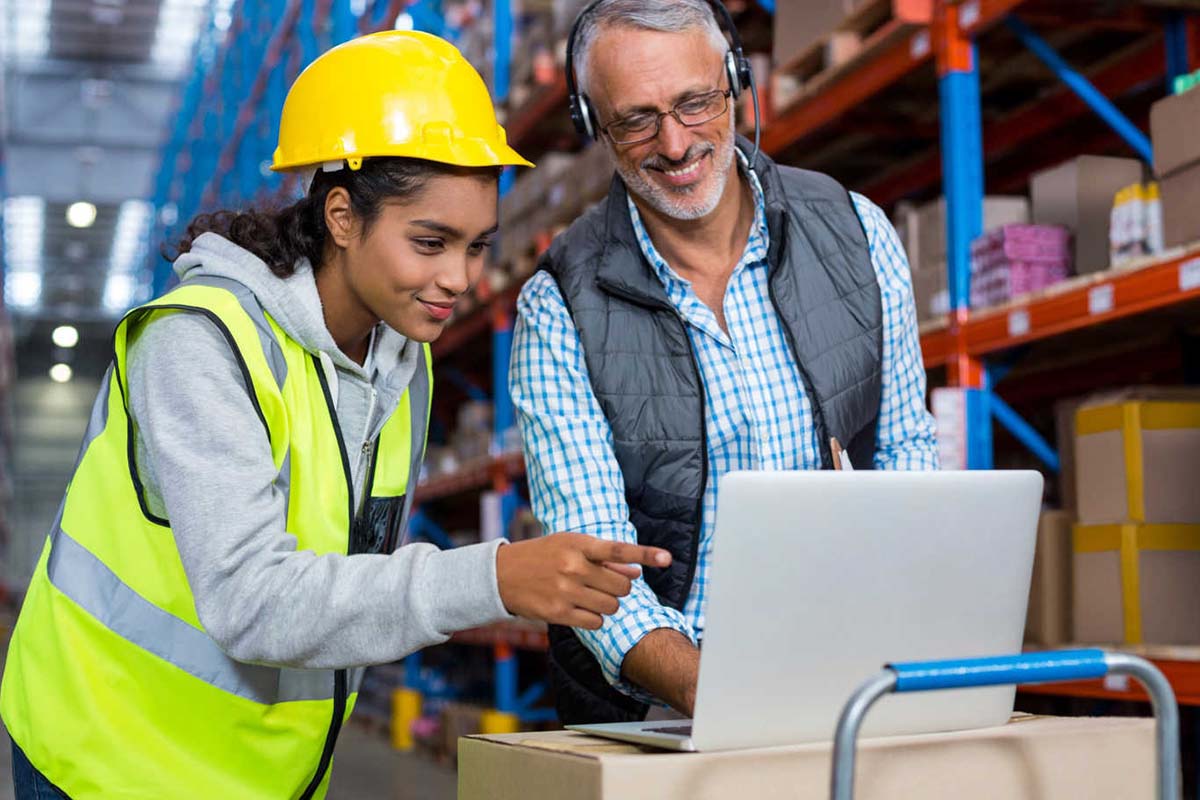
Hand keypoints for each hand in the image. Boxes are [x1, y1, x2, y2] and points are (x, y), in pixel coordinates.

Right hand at [495, 533, 671, 629]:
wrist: (502, 574)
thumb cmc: (543, 556)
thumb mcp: (571, 547)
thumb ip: (604, 559)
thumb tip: (636, 573)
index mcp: (579, 545)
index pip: (619, 550)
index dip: (646, 554)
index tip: (668, 558)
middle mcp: (573, 567)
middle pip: (621, 587)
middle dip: (619, 589)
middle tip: (604, 585)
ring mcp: (566, 591)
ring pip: (612, 607)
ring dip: (608, 605)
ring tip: (590, 596)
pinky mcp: (558, 613)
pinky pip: (596, 623)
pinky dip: (595, 619)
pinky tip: (581, 609)